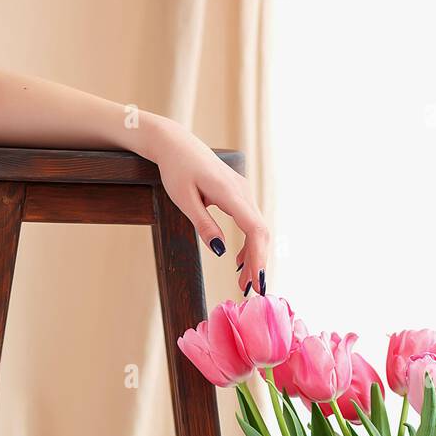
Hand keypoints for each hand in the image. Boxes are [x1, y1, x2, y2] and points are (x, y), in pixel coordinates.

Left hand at [141, 113, 268, 295]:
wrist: (176, 144)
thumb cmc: (176, 169)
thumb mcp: (184, 200)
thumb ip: (203, 225)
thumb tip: (220, 252)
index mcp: (229, 193)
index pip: (254, 229)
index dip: (259, 257)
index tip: (258, 282)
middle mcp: (242, 192)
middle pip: (260, 232)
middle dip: (258, 263)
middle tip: (251, 291)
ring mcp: (243, 191)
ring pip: (257, 228)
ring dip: (253, 256)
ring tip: (243, 282)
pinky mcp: (239, 193)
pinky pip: (250, 222)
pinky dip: (248, 243)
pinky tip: (239, 261)